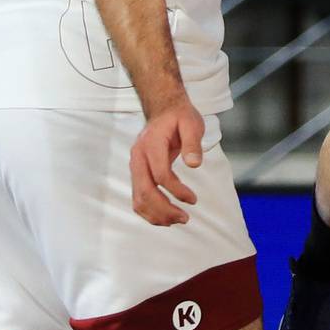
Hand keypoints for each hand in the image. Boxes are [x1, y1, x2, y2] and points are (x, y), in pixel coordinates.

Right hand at [130, 101, 203, 226]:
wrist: (163, 109)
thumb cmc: (179, 117)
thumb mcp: (192, 123)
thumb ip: (193, 143)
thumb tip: (194, 164)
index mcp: (151, 145)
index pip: (160, 175)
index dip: (176, 190)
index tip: (193, 199)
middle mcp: (138, 157)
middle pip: (145, 191)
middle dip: (164, 209)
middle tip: (185, 218)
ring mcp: (135, 166)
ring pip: (138, 198)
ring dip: (156, 214)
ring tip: (177, 220)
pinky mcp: (138, 173)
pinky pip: (138, 196)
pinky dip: (149, 210)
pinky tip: (166, 216)